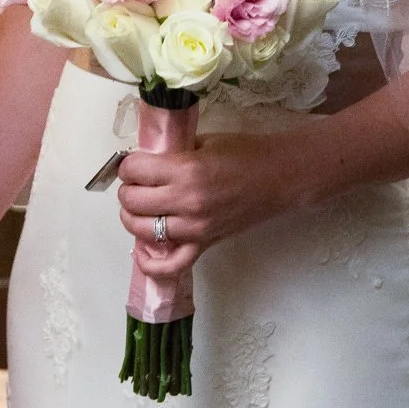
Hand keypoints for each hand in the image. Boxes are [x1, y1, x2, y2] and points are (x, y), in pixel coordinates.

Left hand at [115, 130, 307, 275]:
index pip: (134, 171)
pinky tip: (142, 251)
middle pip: (132, 201)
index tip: (133, 163)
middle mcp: (186, 202)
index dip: (127, 165)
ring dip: (133, 217)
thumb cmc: (246, 154)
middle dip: (128, 189)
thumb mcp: (204, 141)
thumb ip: (172, 152)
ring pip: (141, 231)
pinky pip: (170, 265)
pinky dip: (150, 263)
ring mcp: (195, 228)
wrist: (281, 177)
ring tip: (139, 207)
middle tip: (137, 182)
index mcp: (186, 170)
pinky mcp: (204, 244)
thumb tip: (145, 161)